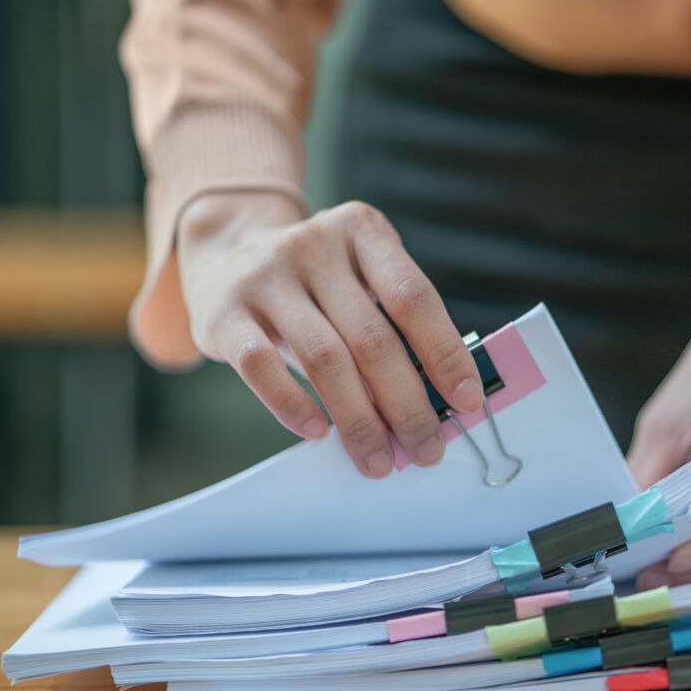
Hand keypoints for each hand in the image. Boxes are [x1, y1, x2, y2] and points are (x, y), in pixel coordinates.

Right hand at [176, 191, 483, 477]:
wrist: (223, 251)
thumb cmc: (313, 285)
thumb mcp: (356, 281)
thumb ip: (393, 326)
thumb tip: (437, 404)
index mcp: (362, 231)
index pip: (414, 298)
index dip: (446, 354)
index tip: (468, 402)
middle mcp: (313, 245)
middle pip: (373, 338)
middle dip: (407, 404)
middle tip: (426, 449)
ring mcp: (264, 275)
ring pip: (325, 358)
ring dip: (358, 419)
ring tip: (378, 460)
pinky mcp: (223, 310)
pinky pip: (261, 366)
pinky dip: (292, 405)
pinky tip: (317, 433)